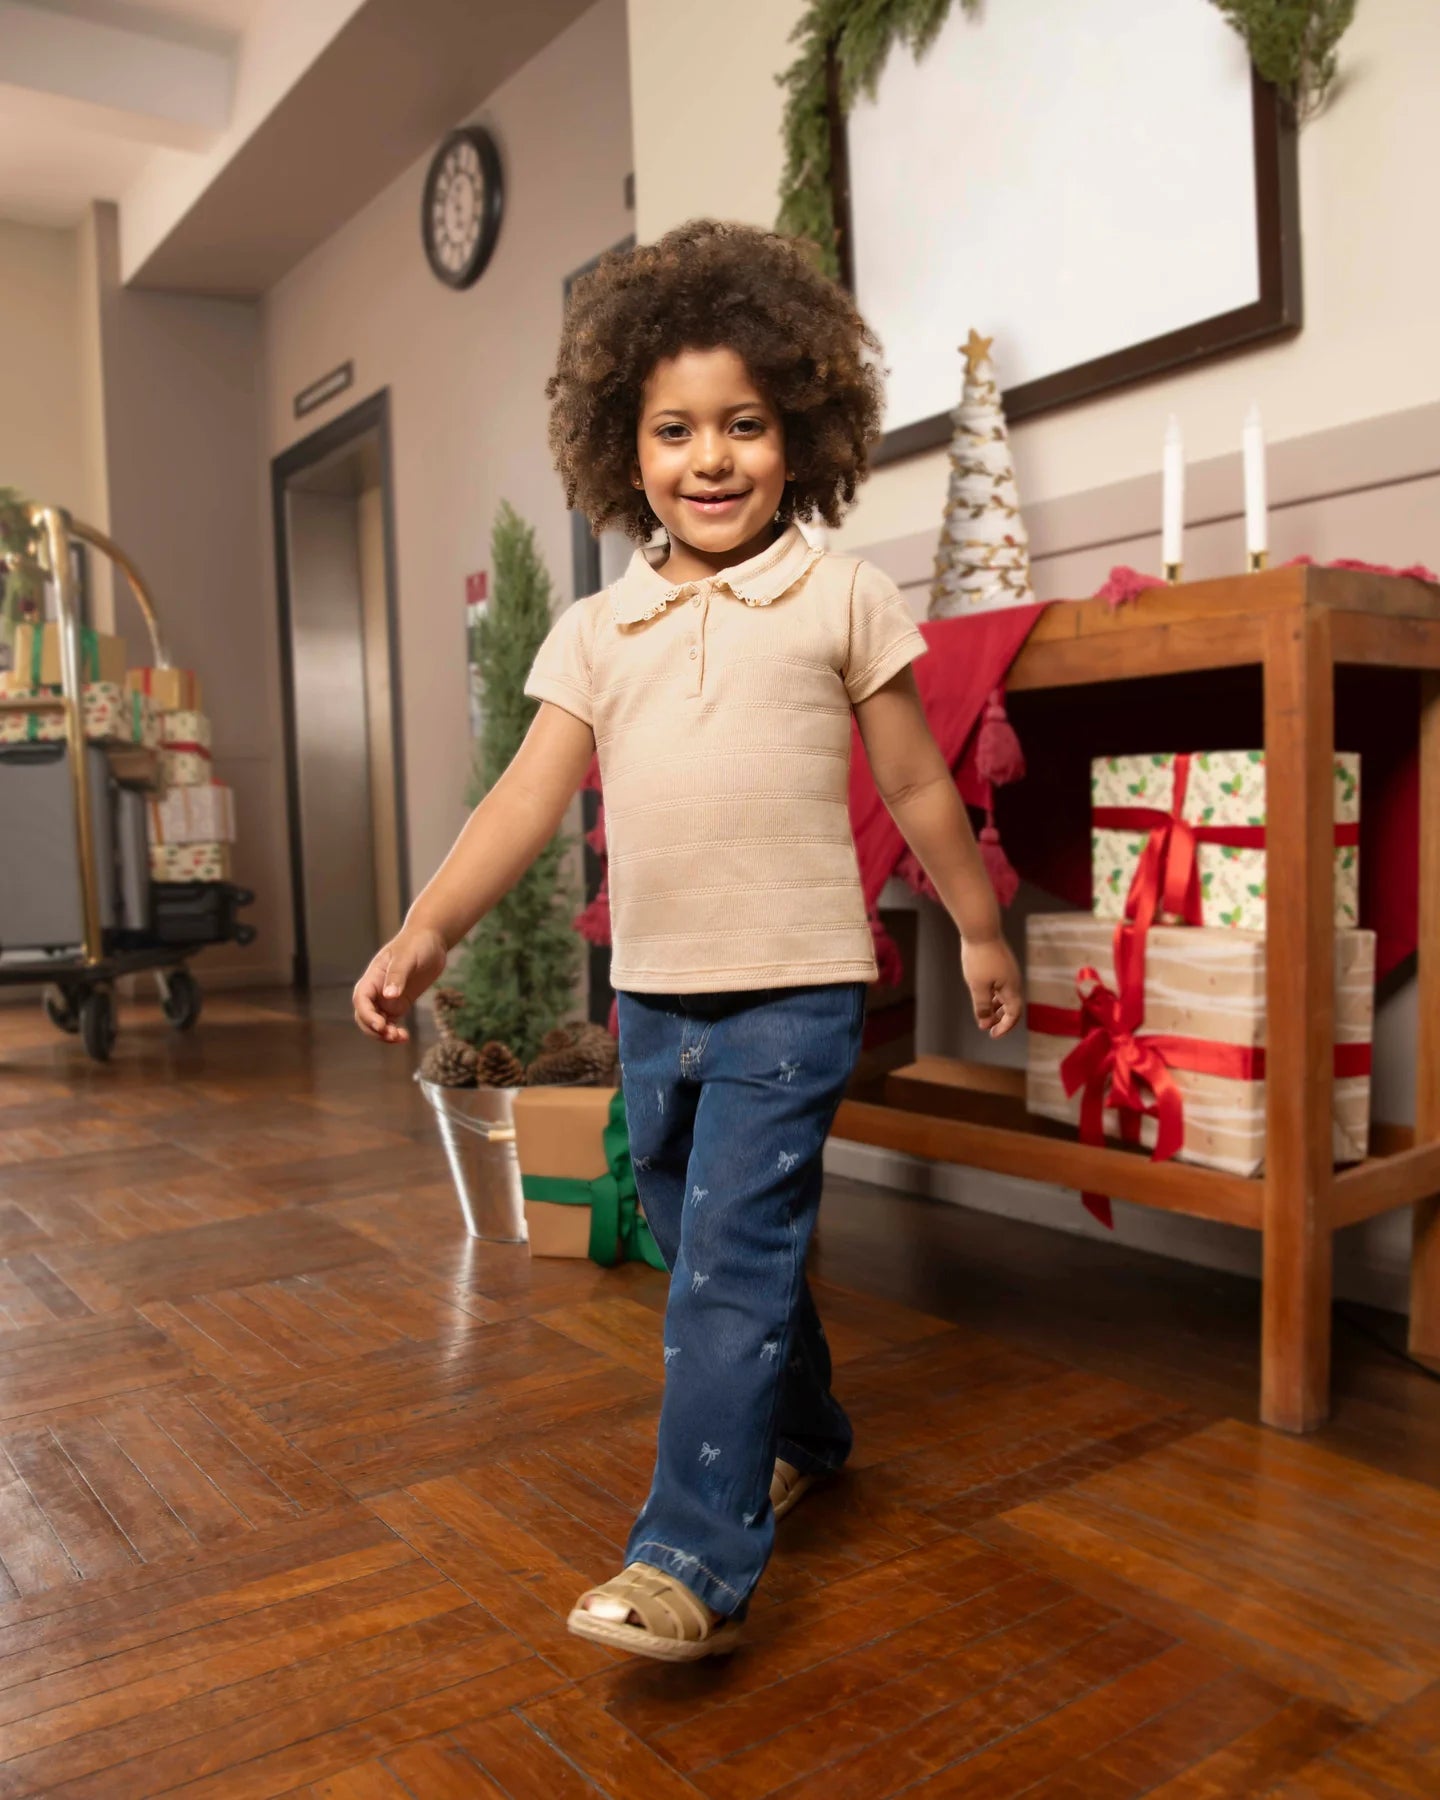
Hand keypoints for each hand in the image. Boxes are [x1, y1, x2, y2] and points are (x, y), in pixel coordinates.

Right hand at [353, 926, 448, 1043]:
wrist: (431, 940)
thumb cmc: (417, 943)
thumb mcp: (407, 957)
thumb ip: (398, 975)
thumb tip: (389, 996)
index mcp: (373, 977)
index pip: (361, 999)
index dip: (367, 1015)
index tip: (380, 1025)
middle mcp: (376, 989)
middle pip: (365, 1016)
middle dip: (374, 1029)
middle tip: (392, 1035)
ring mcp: (387, 998)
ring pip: (377, 1023)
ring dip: (384, 1034)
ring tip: (401, 1038)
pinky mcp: (400, 1003)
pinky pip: (391, 1023)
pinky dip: (394, 1032)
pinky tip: (404, 1037)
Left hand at [961, 935, 1022, 1038]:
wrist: (981, 930)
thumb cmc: (979, 958)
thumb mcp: (977, 986)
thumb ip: (982, 1006)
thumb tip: (984, 1021)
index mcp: (1011, 988)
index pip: (1014, 1014)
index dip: (1004, 1027)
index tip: (992, 1034)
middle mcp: (1013, 981)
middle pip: (1011, 1006)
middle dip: (1000, 1019)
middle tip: (987, 1027)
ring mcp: (1008, 972)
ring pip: (1005, 996)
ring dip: (996, 1008)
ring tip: (983, 1015)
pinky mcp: (1002, 965)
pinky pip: (1001, 986)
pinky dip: (994, 996)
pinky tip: (983, 998)